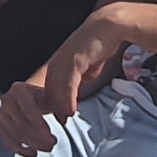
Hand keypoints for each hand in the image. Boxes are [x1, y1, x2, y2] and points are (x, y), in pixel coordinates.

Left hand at [0, 15, 116, 156]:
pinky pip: (68, 83)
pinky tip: (70, 112)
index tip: (52, 125)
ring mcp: (63, 61)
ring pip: (56, 91)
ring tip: (62, 125)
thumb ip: (77, 86)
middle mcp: (56, 64)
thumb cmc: (97, 48)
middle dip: (50, 113)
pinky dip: (68, 99)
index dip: (50, 110)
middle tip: (54, 129)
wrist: (108, 27)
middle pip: (48, 94)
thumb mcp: (85, 71)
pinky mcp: (74, 59)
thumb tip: (72, 104)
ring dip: (58, 109)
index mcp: (56, 67)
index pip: (48, 94)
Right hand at [0, 74, 65, 156]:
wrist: (32, 98)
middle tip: (53, 144)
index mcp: (19, 90)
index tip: (51, 135)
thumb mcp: (53, 98)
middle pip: (21, 123)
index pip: (28, 110)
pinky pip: (7, 141)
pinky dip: (20, 149)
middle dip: (37, 137)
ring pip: (15, 134)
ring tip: (48, 148)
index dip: (39, 124)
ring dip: (32, 144)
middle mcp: (7, 100)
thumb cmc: (45, 98)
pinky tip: (34, 154)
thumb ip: (61, 105)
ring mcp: (2, 114)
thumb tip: (68, 116)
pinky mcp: (1, 126)